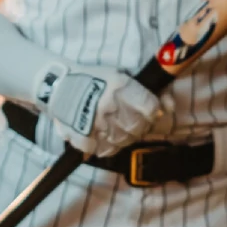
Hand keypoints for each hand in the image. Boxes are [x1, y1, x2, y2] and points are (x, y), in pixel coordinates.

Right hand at [36, 61, 162, 155]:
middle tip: (127, 116)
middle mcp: (111, 108)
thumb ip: (143, 92)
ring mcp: (97, 126)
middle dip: (138, 123)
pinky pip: (107, 150)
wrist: (57, 87)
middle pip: (139, 126)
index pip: (151, 108)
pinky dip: (107, 144)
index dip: (152, 110)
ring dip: (123, 134)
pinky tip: (102, 133)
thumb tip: (169, 105)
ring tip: (112, 123)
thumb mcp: (118, 76)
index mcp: (120, 87)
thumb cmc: (92, 79)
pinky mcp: (85, 140)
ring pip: (125, 140)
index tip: (148, 109)